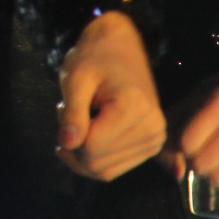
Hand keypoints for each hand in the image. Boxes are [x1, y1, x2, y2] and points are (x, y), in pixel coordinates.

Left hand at [57, 10, 166, 180]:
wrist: (121, 46)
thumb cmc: (95, 57)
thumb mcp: (75, 78)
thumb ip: (72, 113)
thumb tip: (66, 144)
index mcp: (134, 108)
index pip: (90, 148)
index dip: (67, 136)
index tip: (63, 108)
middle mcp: (152, 129)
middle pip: (97, 164)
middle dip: (73, 146)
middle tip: (68, 113)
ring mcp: (155, 140)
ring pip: (105, 172)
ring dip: (83, 152)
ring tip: (82, 118)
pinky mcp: (152, 146)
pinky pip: (114, 169)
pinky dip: (95, 157)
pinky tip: (91, 130)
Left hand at [167, 86, 218, 197]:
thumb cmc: (202, 114)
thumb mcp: (179, 118)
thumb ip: (169, 145)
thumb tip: (179, 173)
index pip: (188, 143)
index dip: (182, 147)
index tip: (186, 141)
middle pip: (204, 163)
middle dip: (196, 162)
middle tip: (201, 154)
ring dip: (212, 175)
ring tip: (215, 161)